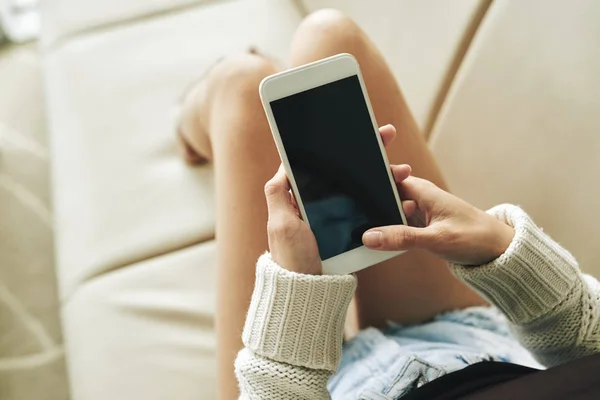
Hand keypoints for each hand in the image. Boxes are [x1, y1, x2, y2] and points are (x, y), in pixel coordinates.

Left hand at [264, 125, 397, 273]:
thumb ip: (278, 194)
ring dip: (384, 177)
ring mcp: (337, 218)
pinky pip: (370, 211)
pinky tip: (402, 196)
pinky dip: (386, 202)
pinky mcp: (350, 232)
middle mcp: (320, 204)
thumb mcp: (281, 224)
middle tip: (388, 136)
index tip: (360, 130)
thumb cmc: (293, 259)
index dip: (341, 146)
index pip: (323, 164)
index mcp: (303, 197)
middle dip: (369, 154)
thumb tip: (284, 164)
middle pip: (347, 173)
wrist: (309, 292)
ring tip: (402, 171)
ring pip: (363, 190)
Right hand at [362, 165, 514, 264]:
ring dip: (377, 218)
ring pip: (389, 211)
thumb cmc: (474, 237)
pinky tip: (374, 241)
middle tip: (345, 209)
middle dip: (369, 200)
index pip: (390, 174)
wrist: (497, 251)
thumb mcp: (436, 239)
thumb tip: (369, 237)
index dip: (372, 171)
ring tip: (354, 225)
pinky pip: (396, 225)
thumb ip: (402, 238)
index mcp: (422, 190)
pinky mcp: (419, 227)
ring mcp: (418, 213)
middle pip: (385, 194)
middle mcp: (418, 197)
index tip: (350, 177)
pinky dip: (387, 231)